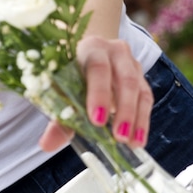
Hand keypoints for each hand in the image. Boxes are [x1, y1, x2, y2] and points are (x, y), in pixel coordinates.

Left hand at [39, 36, 153, 151]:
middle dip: (124, 110)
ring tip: (132, 143)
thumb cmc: (72, 73)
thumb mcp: (62, 90)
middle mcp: (115, 52)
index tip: (97, 120)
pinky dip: (143, 121)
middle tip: (118, 136)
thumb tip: (47, 144)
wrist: (88, 54)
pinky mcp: (141, 78)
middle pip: (125, 79)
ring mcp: (132, 64)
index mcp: (91, 48)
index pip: (98, 67)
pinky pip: (146, 99)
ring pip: (139, 90)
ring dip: (137, 119)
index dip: (99, 93)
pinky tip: (138, 140)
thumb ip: (58, 118)